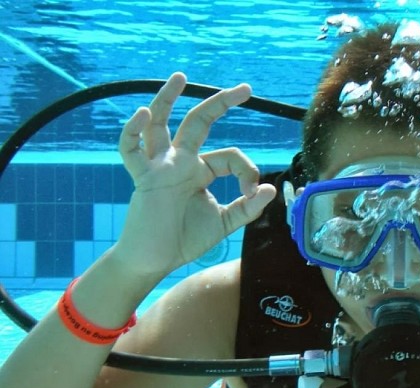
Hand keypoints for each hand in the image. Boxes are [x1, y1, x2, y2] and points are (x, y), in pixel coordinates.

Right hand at [112, 72, 275, 275]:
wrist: (155, 260)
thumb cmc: (184, 240)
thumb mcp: (224, 222)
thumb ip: (247, 207)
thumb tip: (271, 189)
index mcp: (201, 170)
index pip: (230, 156)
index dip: (247, 171)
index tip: (253, 192)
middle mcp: (181, 162)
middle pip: (199, 122)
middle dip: (221, 103)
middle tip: (246, 88)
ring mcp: (160, 167)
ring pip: (161, 124)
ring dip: (167, 99)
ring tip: (180, 77)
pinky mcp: (143, 179)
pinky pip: (132, 151)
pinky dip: (133, 131)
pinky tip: (142, 113)